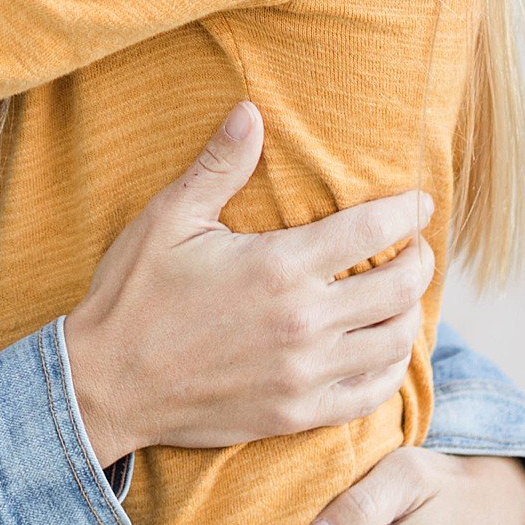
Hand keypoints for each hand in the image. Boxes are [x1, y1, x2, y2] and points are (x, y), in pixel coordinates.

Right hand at [63, 102, 434, 459]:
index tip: (419, 202)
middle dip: (420, 259)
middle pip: (400, 287)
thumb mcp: (169, 221)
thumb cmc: (132, 296)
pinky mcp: (296, 413)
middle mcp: (303, 322)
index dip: (407, 211)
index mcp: (277, 267)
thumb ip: (219, 167)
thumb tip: (251, 112)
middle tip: (416, 247)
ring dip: (409, 312)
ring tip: (402, 294)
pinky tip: (382, 349)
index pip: (373, 230)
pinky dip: (390, 367)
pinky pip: (371, 393)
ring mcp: (303, 373)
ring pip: (394, 341)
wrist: (104, 384)